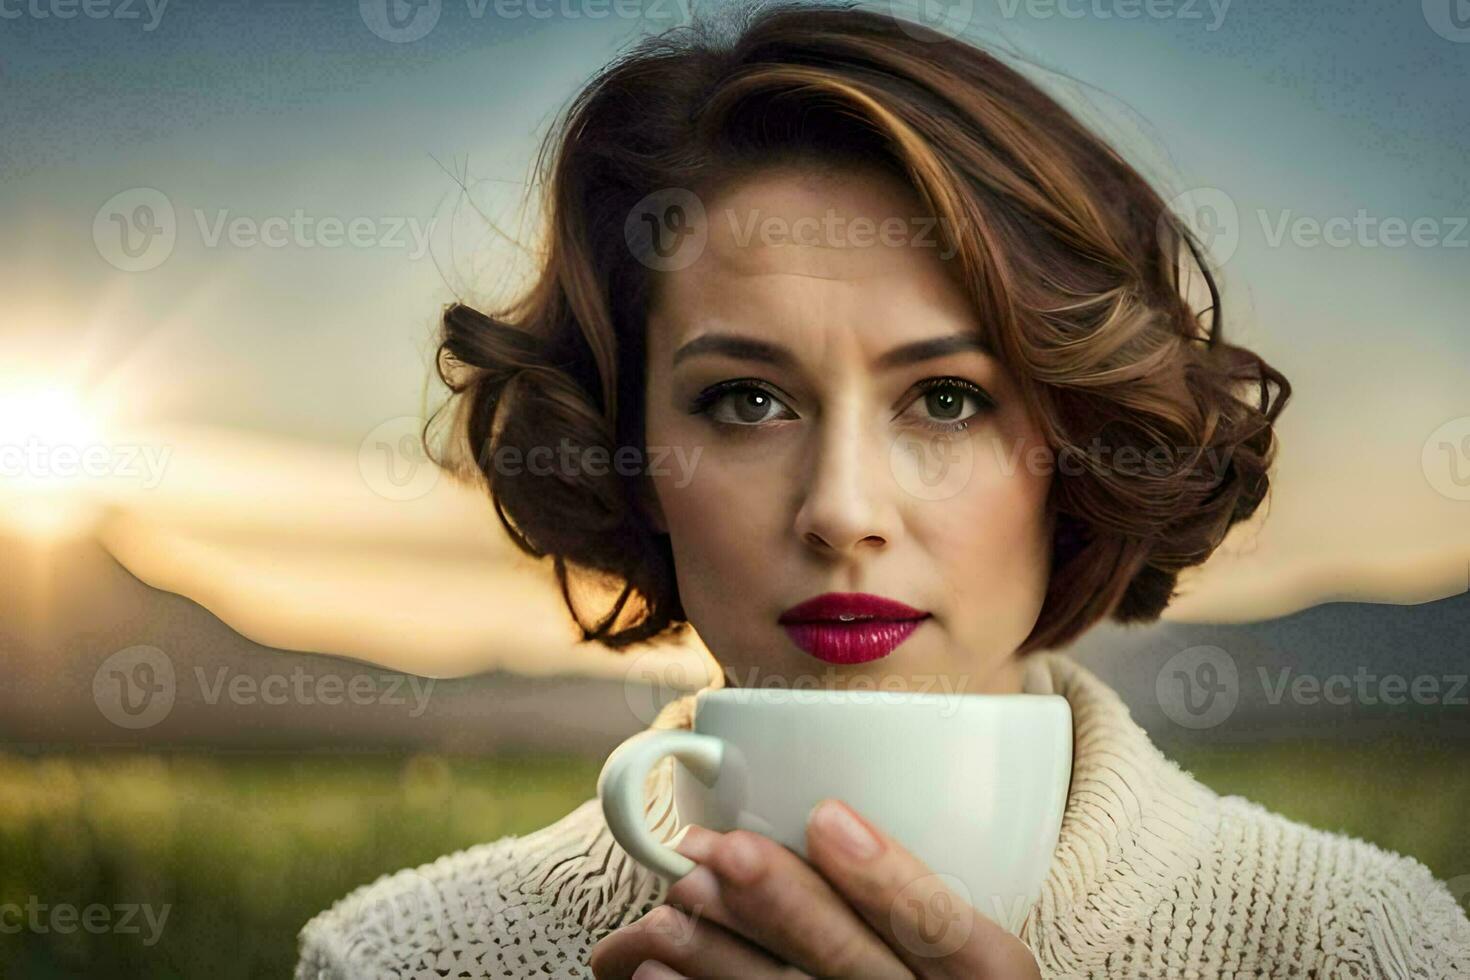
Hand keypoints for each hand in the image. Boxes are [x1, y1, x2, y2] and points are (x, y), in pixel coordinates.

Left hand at [589, 798, 1042, 978]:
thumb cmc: (931, 965)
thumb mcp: (971, 937)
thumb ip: (934, 881)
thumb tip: (828, 799)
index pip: (958, 941)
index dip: (894, 882)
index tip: (828, 816)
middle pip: (859, 970)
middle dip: (784, 905)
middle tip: (722, 849)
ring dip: (720, 952)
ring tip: (673, 894)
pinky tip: (655, 971)